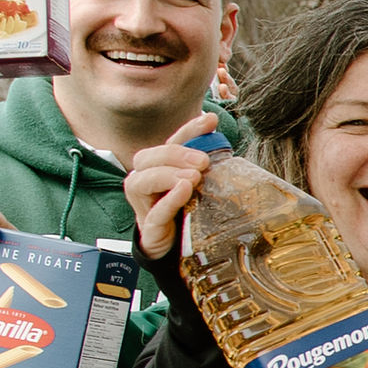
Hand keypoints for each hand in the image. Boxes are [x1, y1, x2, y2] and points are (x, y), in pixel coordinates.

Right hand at [121, 112, 218, 258]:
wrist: (176, 247)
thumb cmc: (187, 210)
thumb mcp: (201, 185)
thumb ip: (209, 165)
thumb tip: (226, 140)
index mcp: (160, 168)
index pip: (170, 142)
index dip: (188, 130)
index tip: (210, 121)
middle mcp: (145, 182)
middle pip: (148, 157)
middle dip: (175, 154)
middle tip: (203, 161)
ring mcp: (144, 205)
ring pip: (141, 181)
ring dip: (167, 174)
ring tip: (193, 177)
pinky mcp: (149, 227)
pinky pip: (154, 212)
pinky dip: (168, 200)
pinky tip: (183, 190)